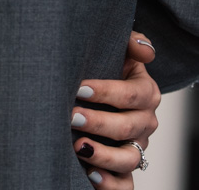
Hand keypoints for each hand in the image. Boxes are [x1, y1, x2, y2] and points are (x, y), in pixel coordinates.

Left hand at [72, 31, 159, 188]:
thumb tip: (145, 51)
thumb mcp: (118, 47)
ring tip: (79, 147)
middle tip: (71, 116)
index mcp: (146, 92)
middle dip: (99, 122)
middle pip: (128, 127)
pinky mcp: (124, 168)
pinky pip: (125, 184)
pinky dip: (111, 183)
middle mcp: (145, 122)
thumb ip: (132, 42)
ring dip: (104, 155)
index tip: (79, 87)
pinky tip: (91, 175)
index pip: (131, 94)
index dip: (107, 91)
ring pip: (129, 159)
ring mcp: (136, 147)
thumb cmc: (106, 63)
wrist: (94, 89)